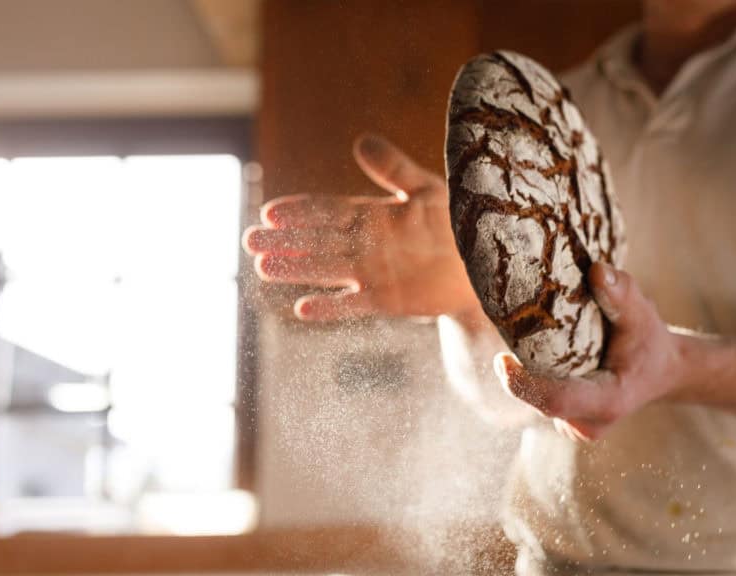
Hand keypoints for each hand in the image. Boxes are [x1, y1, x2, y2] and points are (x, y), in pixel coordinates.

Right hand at [243, 133, 479, 320]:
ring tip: (263, 267)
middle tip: (250, 240)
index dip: (300, 211)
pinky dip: (330, 308)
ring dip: (296, 269)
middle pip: (317, 241)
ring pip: (326, 269)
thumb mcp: (426, 188)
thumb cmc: (458, 220)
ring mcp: (374, 273)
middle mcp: (366, 244)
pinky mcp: (387, 299)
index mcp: (373, 215)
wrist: (485, 262)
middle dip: (284, 240)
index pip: (328, 210)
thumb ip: (393, 168)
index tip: (270, 211)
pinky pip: (353, 304)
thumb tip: (360, 141)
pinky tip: (303, 309)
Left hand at [494, 263, 685, 440]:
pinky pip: (538, 400)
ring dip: (525, 373)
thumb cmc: (649, 342)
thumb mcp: (642, 314)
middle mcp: (589, 423)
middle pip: (539, 399)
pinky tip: (538, 354)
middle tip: (508, 332)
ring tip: (525, 339)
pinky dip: (532, 378)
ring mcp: (576, 427)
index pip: (557, 400)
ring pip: (536, 400)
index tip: (501, 360)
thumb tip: (597, 269)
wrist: (660, 371)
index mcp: (609, 401)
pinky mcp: (566, 421)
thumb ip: (622, 293)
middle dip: (519, 372)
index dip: (524, 385)